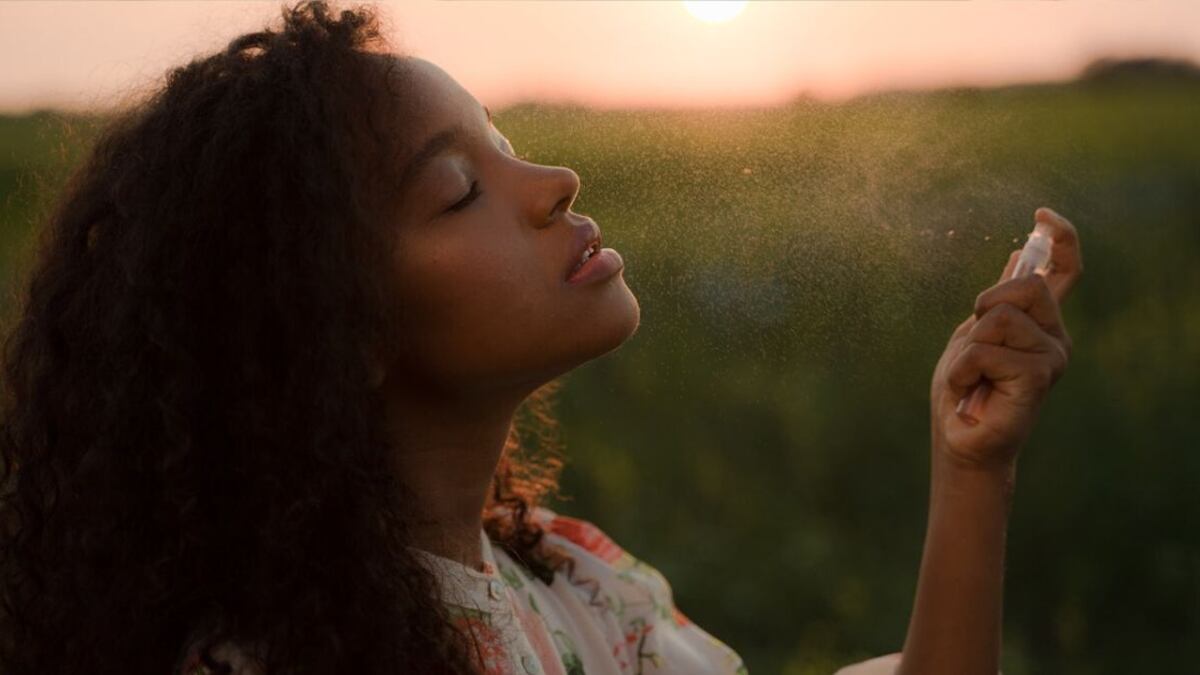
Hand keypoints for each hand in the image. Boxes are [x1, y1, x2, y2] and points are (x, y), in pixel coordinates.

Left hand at [929, 207, 1082, 469]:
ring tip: (971, 375)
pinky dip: (963, 369)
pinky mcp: (1039, 377)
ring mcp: (1052, 357)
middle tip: (974, 345)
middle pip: (1025, 285)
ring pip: (1000, 317)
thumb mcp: (975, 332)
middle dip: (986, 306)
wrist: (961, 440)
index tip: (1042, 215)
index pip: (1064, 271)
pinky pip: (987, 350)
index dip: (1061, 238)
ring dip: (968, 347)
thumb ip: (1002, 300)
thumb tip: (1020, 253)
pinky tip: (969, 390)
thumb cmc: (965, 390)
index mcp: (1041, 323)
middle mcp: (1056, 337)